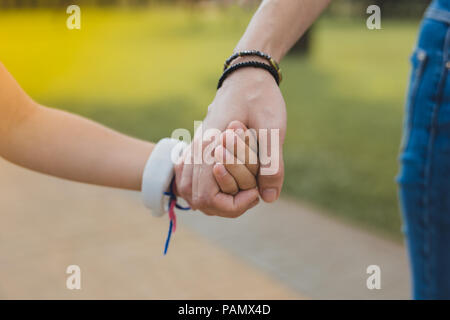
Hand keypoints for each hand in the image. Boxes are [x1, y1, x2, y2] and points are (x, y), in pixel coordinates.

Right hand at [176, 67, 285, 216]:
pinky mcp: (198, 145)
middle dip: (224, 204)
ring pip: (188, 188)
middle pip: (195, 197)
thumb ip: (271, 163)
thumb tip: (268, 198)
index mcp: (211, 146)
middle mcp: (197, 148)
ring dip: (213, 198)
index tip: (255, 193)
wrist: (247, 74)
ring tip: (240, 191)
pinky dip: (203, 187)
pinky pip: (189, 175)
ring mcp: (195, 146)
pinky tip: (225, 182)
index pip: (205, 195)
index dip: (231, 204)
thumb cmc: (261, 98)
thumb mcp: (273, 128)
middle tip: (250, 193)